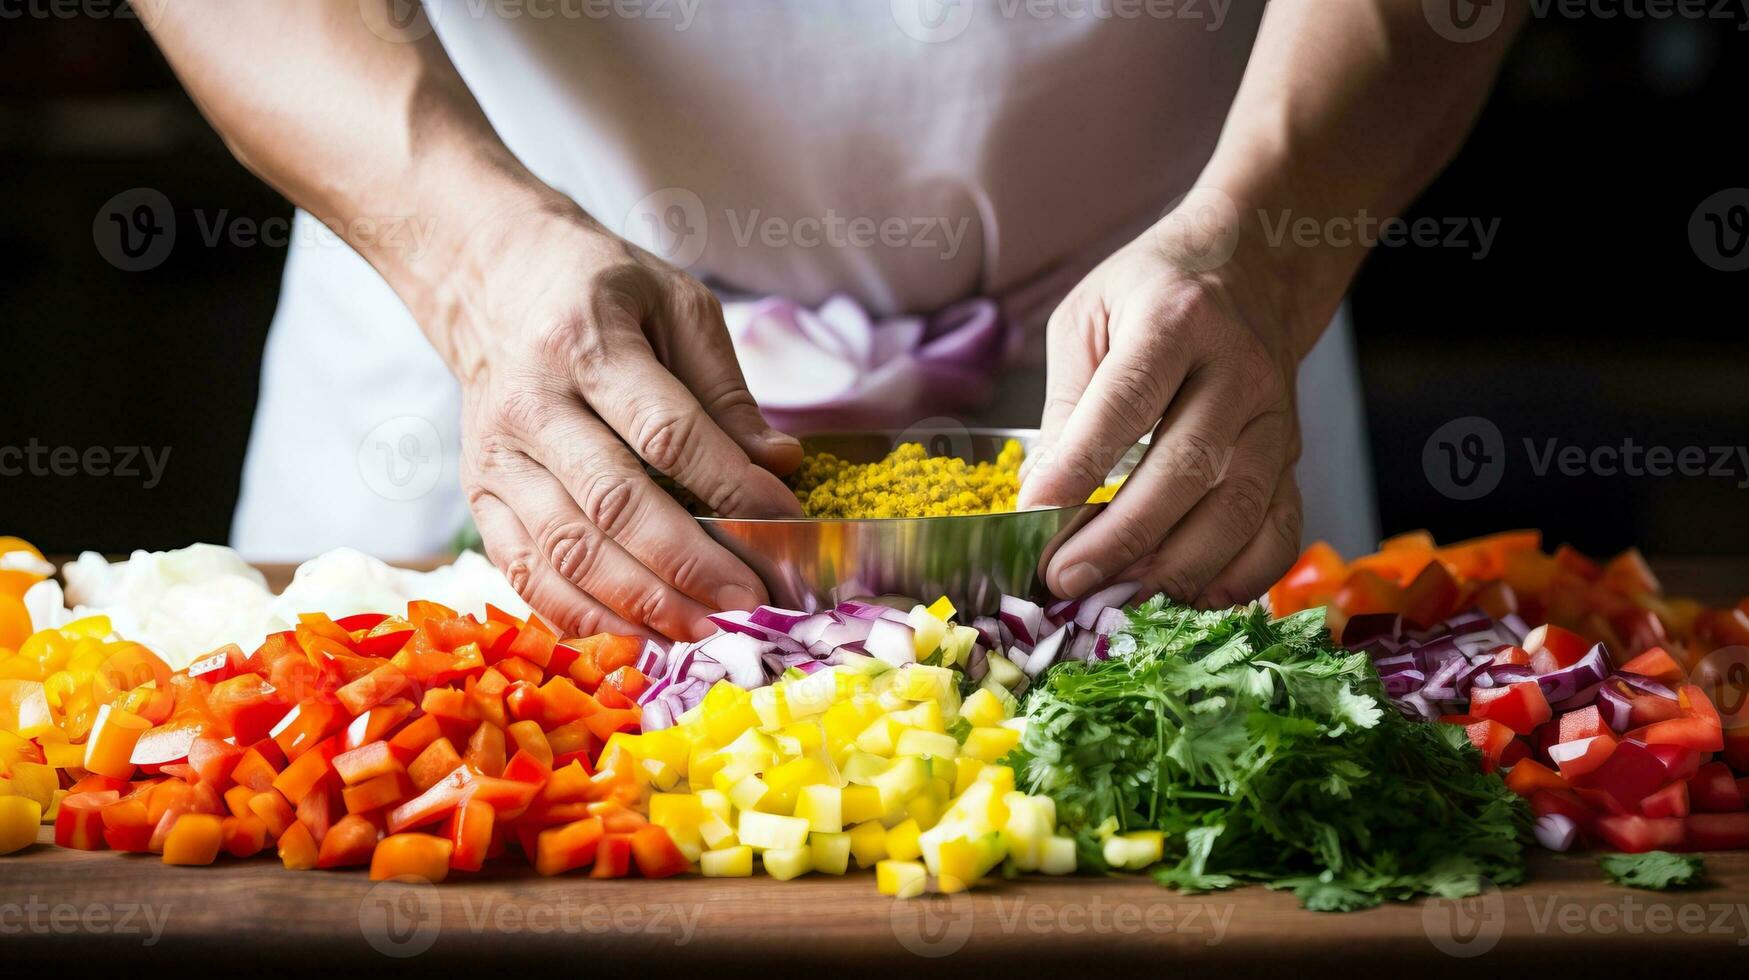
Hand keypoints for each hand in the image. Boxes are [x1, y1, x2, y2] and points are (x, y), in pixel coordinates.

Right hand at [445, 208, 801, 639]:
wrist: (490, 282)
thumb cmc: (600, 293)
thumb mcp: (677, 306)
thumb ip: (726, 392)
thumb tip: (780, 466)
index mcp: (587, 344)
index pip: (667, 432)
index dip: (730, 485)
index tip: (785, 521)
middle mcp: (531, 406)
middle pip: (614, 503)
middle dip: (690, 564)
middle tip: (751, 602)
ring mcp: (497, 460)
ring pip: (568, 551)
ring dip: (642, 604)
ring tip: (706, 631)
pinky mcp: (479, 499)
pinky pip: (528, 575)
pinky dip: (584, 617)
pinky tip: (638, 637)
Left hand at [1019, 203, 1304, 607]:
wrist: (1251, 269)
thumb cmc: (1150, 296)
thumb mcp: (1087, 318)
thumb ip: (1067, 403)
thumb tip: (1042, 498)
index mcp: (1176, 321)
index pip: (1129, 401)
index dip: (1082, 464)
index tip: (1034, 513)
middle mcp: (1238, 371)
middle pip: (1188, 468)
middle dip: (1122, 536)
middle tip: (1065, 577)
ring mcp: (1275, 420)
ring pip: (1238, 510)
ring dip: (1174, 567)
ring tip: (1115, 597)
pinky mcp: (1293, 459)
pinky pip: (1280, 531)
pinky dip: (1238, 578)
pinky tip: (1188, 598)